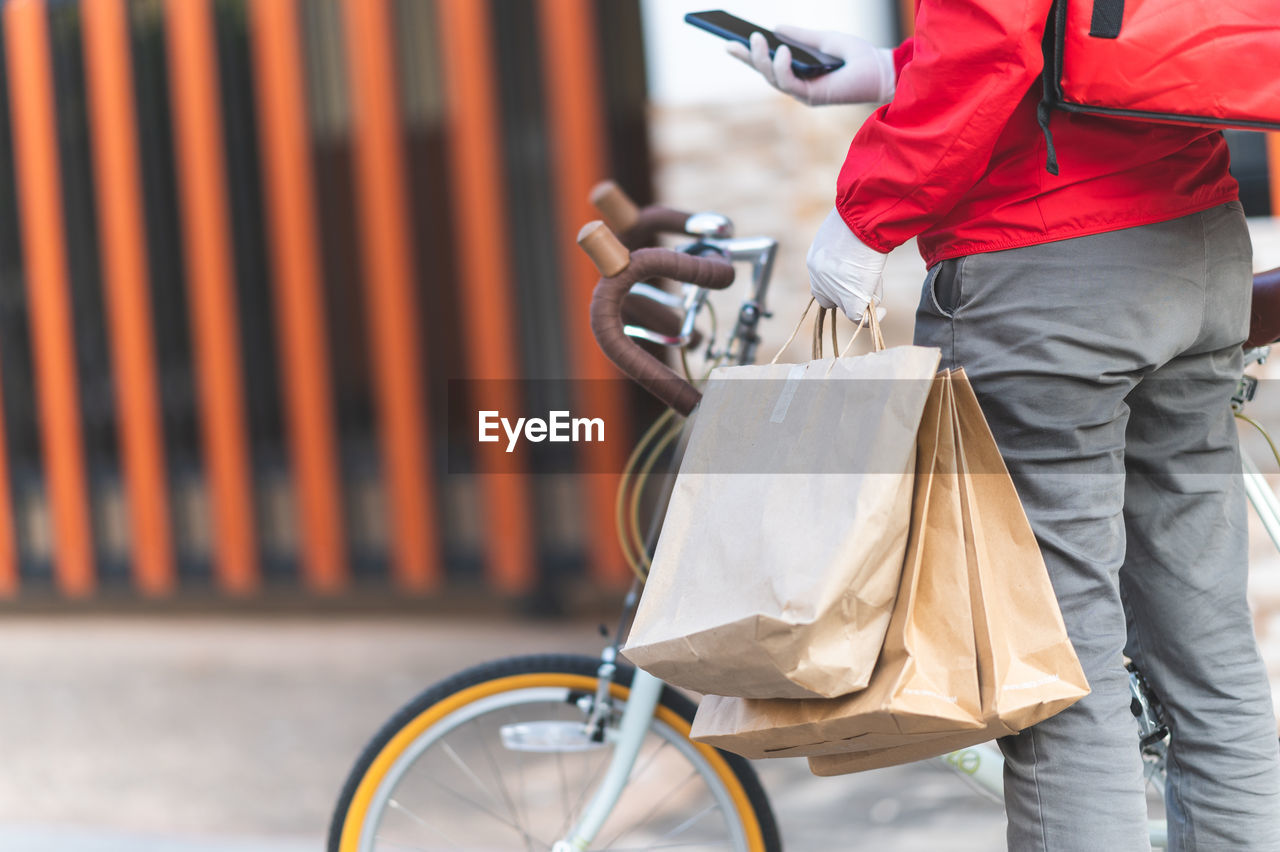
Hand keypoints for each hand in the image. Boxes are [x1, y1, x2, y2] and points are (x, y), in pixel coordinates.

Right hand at [726, 25, 895, 105]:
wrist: (883, 70)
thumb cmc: (859, 56)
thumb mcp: (824, 39)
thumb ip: (801, 36)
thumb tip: (777, 28)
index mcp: (800, 72)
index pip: (769, 64)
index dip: (749, 55)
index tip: (730, 40)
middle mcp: (799, 86)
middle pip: (765, 73)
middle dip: (747, 58)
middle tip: (731, 42)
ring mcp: (804, 93)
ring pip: (773, 80)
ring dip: (762, 60)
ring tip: (757, 39)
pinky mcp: (813, 97)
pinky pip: (789, 83)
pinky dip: (782, 68)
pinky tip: (781, 51)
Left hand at [807, 208, 886, 321]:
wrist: (863, 218)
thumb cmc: (859, 214)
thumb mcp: (846, 229)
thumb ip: (846, 248)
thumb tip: (859, 261)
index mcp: (815, 259)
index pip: (820, 282)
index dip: (837, 285)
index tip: (854, 278)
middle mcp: (819, 276)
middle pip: (829, 299)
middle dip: (846, 295)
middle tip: (865, 281)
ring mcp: (833, 289)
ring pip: (848, 305)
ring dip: (864, 296)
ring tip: (875, 273)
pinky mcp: (850, 299)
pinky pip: (857, 317)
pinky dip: (871, 318)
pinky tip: (883, 312)